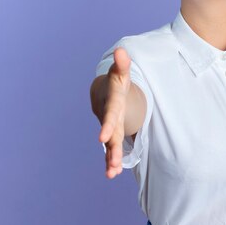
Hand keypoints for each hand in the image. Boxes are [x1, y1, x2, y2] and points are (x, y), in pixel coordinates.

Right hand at [99, 47, 131, 178]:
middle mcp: (109, 118)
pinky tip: (113, 174)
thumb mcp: (121, 73)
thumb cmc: (116, 83)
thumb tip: (121, 50)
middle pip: (111, 135)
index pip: (110, 115)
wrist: (105, 93)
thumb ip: (122, 64)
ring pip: (111, 146)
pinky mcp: (114, 136)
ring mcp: (111, 128)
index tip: (103, 139)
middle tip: (112, 162)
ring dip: (111, 159)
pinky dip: (112, 161)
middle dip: (111, 148)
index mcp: (112, 104)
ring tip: (112, 173)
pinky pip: (113, 150)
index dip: (107, 126)